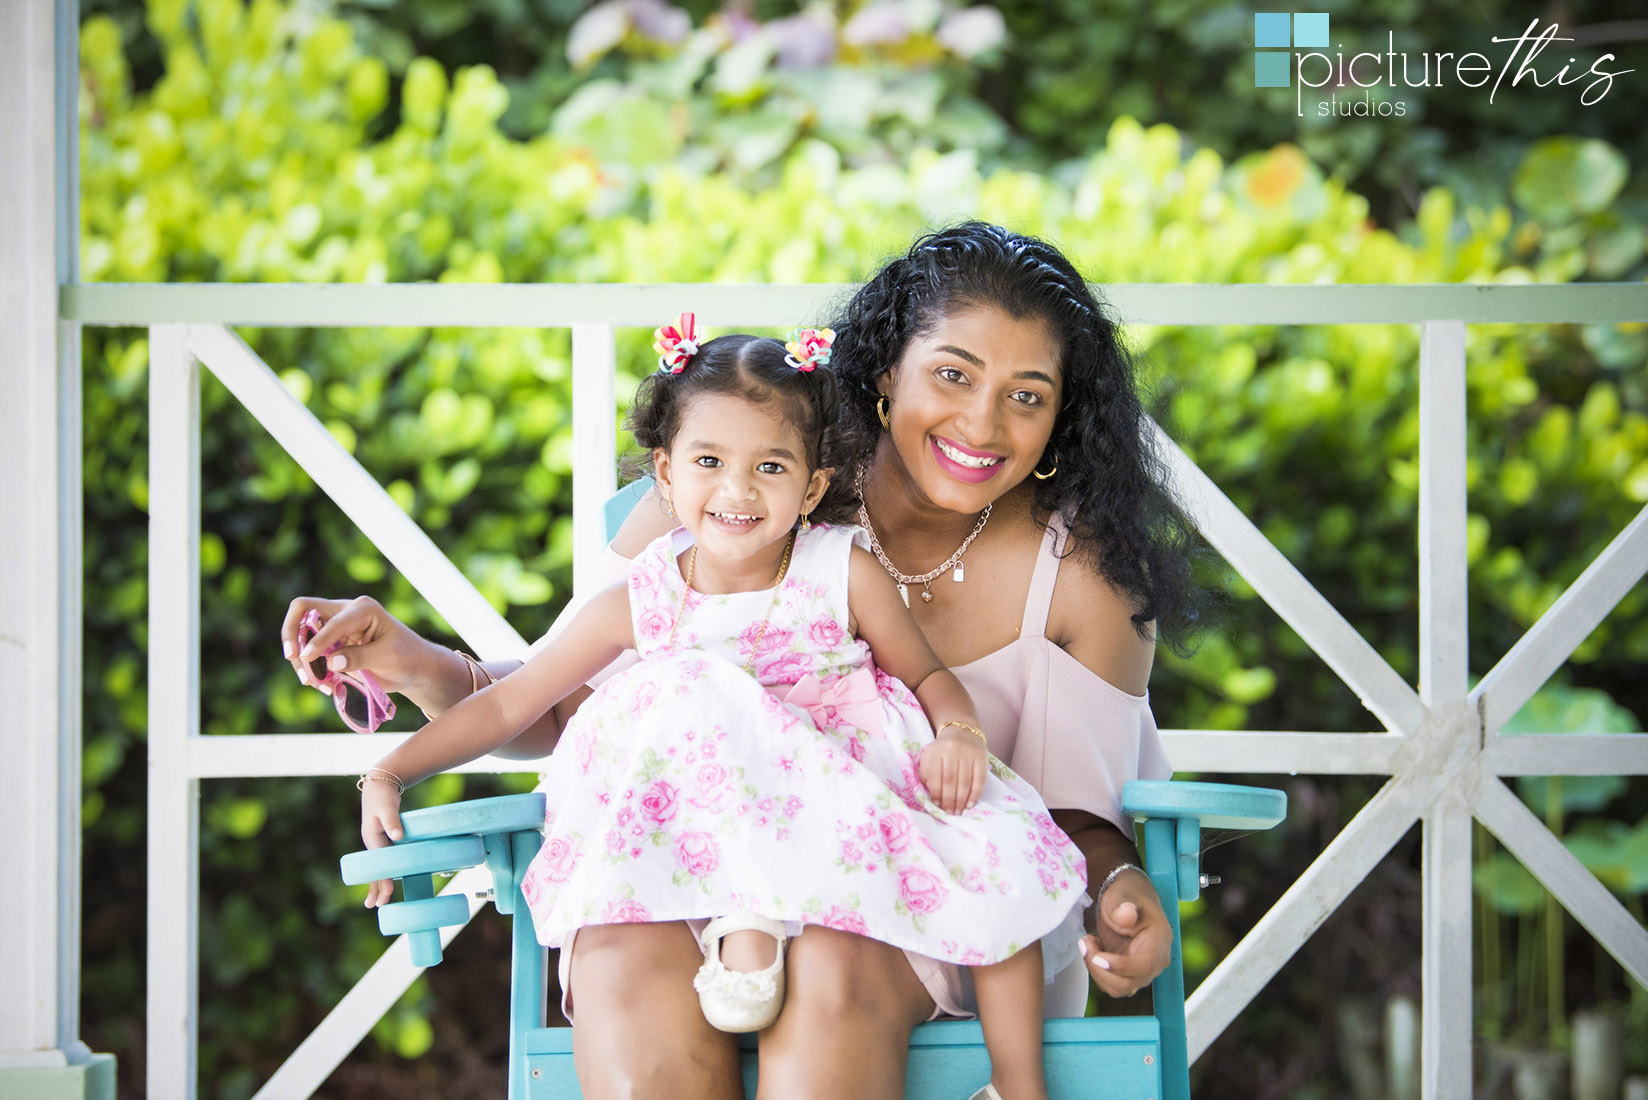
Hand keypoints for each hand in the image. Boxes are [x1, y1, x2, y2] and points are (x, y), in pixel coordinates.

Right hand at [280, 595, 435, 697]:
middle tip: (294, 659)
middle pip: (303, 612)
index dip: (316, 639)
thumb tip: (331, 661)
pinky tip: (325, 686)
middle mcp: (345, 613)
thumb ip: (360, 657)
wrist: (415, 669)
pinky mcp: (333, 645)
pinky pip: (310, 654)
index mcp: (362, 609)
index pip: (329, 620)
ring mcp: (337, 628)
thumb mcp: (388, 656)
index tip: (307, 658)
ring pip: (302, 635)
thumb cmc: (408, 657)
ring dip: (302, 659)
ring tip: (315, 683)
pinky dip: (311, 669)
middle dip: (294, 637)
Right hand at [360, 777, 405, 908]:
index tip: (389, 892)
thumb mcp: (387, 807)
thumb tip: (398, 836)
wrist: (379, 786)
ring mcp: (375, 843)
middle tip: (379, 906)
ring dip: (377, 884)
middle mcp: (371, 843)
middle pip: (374, 870)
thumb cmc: (383, 797)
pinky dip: (382, 873)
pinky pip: (381, 861)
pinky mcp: (381, 841)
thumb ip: (392, 821)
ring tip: (376, 902)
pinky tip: (385, 882)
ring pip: (376, 868)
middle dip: (377, 888)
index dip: (384, 879)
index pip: (379, 864)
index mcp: (372, 838)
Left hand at [917, 726, 986, 813]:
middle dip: (950, 800)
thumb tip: (931, 796)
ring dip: (961, 800)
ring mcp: (968, 753)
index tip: (937, 805)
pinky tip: (970, 804)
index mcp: (936, 751)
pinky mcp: (981, 757)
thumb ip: (927, 774)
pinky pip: (979, 779)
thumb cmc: (942, 750)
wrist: (961, 731)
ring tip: (958, 811)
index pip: (936, 776)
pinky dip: (975, 794)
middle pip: (951, 780)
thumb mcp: (929, 757)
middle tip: (950, 812)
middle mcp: (952, 750)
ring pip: (965, 781)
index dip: (937, 793)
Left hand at [1077, 866, 1171, 997]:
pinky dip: (1097, 971)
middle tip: (1084, 941)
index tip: (1097, 958)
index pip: (1144, 965)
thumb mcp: (1122, 895)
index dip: (1120, 967)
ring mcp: (1142, 971)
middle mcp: (1155, 961)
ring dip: (1095, 970)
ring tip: (1088, 942)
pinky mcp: (1128, 974)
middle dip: (1100, 968)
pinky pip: (1111, 985)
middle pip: (1128, 982)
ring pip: (1118, 988)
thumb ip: (1123, 907)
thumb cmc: (1125, 895)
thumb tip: (1127, 915)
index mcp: (1160, 941)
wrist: (1124, 899)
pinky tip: (1094, 949)